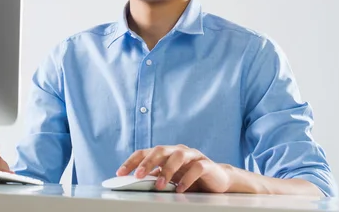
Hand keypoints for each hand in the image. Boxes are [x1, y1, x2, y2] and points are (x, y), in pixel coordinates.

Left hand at [116, 145, 233, 192]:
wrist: (218, 180)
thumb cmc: (190, 178)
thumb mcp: (170, 178)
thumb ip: (155, 177)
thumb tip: (133, 182)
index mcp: (167, 153)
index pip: (145, 152)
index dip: (132, 161)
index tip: (120, 173)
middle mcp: (179, 150)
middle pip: (160, 149)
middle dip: (147, 162)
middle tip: (137, 175)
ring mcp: (193, 155)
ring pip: (179, 155)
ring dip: (167, 170)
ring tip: (160, 185)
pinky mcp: (207, 164)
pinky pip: (197, 168)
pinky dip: (187, 178)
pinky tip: (180, 189)